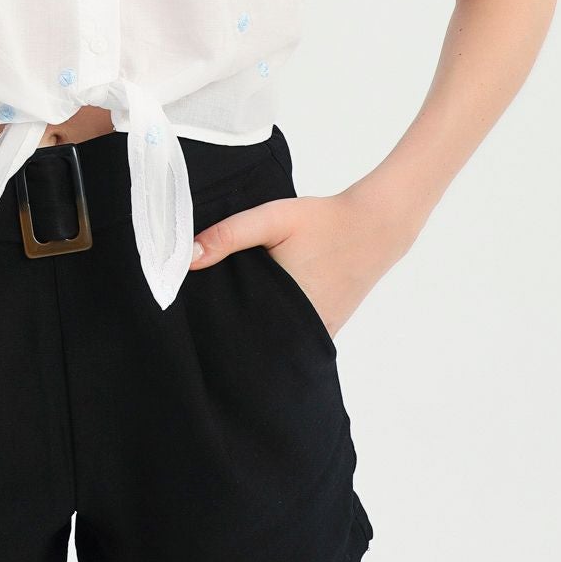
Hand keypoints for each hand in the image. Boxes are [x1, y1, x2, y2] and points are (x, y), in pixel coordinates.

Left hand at [189, 185, 412, 338]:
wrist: (374, 226)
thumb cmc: (322, 220)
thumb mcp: (271, 218)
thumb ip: (229, 235)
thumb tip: (186, 257)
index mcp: (284, 308)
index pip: (238, 335)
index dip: (214, 331)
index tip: (194, 325)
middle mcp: (302, 329)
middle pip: (254, 342)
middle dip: (231, 333)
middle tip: (205, 321)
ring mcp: (317, 333)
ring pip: (274, 342)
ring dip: (254, 332)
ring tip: (228, 317)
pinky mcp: (326, 329)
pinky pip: (294, 338)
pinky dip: (276, 329)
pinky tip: (260, 311)